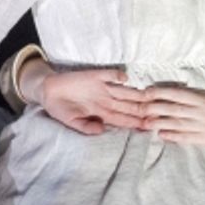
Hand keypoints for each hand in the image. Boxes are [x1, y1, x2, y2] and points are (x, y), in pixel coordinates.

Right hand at [33, 67, 148, 133]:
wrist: (48, 91)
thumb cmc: (60, 109)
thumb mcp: (71, 122)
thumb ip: (86, 126)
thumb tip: (101, 130)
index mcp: (101, 113)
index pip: (122, 119)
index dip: (135, 123)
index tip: (148, 127)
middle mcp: (105, 100)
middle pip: (127, 105)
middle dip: (142, 110)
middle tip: (157, 113)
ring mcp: (102, 87)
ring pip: (123, 91)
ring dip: (136, 94)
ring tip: (149, 97)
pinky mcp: (95, 75)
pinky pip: (109, 74)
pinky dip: (117, 75)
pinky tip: (125, 79)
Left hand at [140, 86, 204, 149]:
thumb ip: (196, 95)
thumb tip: (178, 92)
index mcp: (202, 99)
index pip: (177, 94)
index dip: (160, 92)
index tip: (146, 91)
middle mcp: (200, 111)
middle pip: (173, 108)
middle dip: (155, 107)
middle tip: (140, 107)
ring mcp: (201, 126)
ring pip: (176, 123)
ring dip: (160, 122)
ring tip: (145, 122)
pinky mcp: (204, 139)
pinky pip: (185, 137)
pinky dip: (173, 136)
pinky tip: (161, 135)